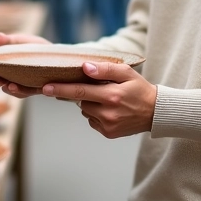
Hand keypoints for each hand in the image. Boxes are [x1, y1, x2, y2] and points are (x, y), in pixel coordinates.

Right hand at [0, 32, 51, 96]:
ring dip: (11, 90)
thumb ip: (6, 40)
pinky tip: (22, 86)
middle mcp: (17, 79)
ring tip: (9, 85)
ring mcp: (29, 85)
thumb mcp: (21, 41)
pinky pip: (31, 91)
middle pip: (2, 83)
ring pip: (16, 91)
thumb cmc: (38, 48)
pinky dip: (25, 90)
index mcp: (8, 68)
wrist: (61, 55)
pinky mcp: (41, 87)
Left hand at [43, 60, 157, 139]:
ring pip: (86, 111)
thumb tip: (85, 68)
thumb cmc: (140, 89)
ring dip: (91, 103)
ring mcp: (107, 125)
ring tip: (108, 99)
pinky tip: (110, 110)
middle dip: (83, 93)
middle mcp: (108, 113)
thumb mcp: (127, 73)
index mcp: (112, 96)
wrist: (155, 112)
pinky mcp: (108, 133)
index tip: (45, 87)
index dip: (61, 89)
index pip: (80, 91)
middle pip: (81, 101)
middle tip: (94, 89)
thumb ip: (105, 69)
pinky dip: (96, 114)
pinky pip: (92, 120)